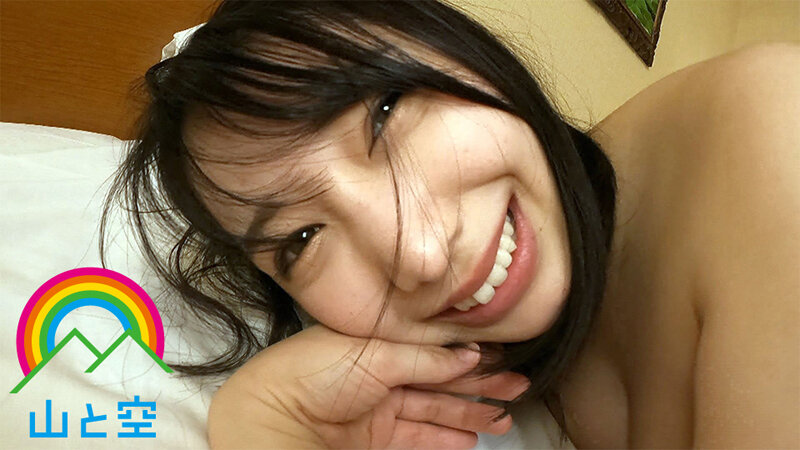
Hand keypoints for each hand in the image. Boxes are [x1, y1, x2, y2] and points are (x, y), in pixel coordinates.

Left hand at [207, 324, 529, 448]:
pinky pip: (419, 436)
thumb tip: (471, 353)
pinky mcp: (375, 438)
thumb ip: (427, 358)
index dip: (469, 356)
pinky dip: (444, 438)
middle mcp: (381, 373)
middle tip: (517, 391)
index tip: (504, 360)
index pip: (434, 349)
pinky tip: (469, 439)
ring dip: (469, 415)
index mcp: (380, 342)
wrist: (272, 415)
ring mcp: (379, 407)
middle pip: (440, 380)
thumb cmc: (316, 370)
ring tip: (502, 419)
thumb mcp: (377, 355)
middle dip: (479, 386)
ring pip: (435, 410)